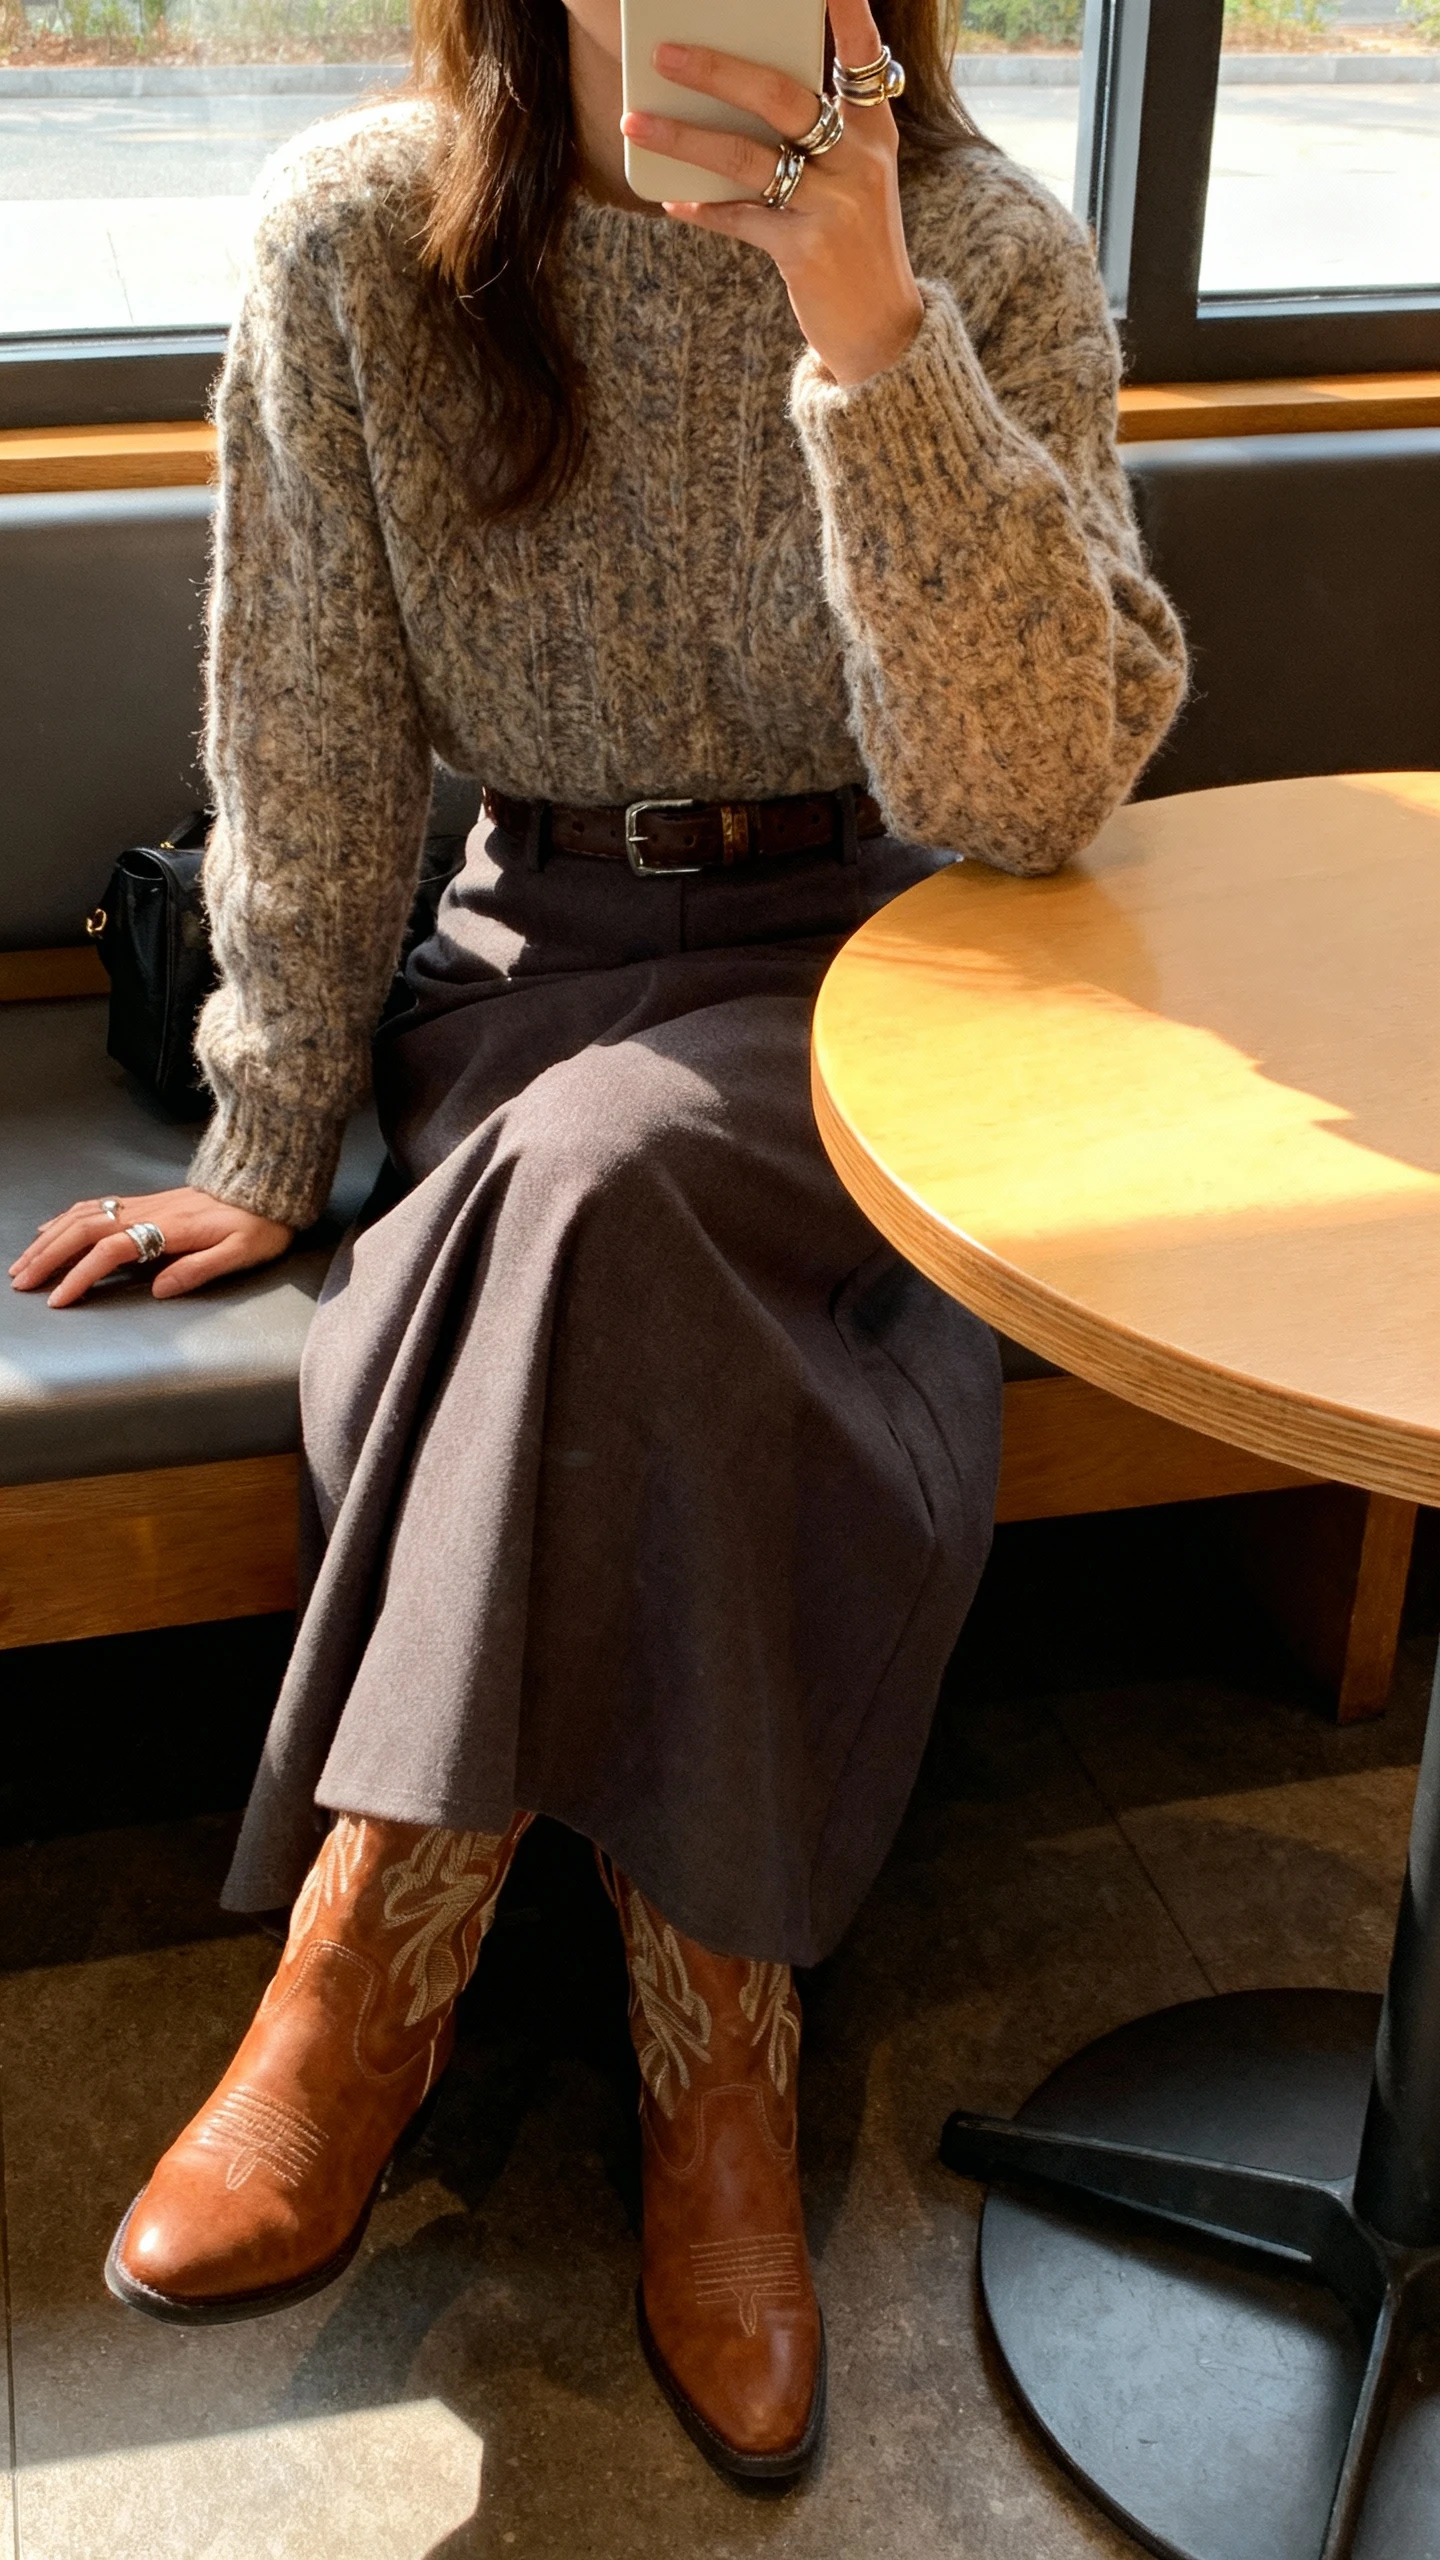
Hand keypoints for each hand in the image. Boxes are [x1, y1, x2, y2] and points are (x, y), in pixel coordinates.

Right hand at [8, 1186, 292, 1308]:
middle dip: (49, 1256)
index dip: (83, 1274)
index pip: (112, 1250)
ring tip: (26, 1263)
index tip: (60, 1299)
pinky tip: (51, 1231)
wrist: (268, 1185)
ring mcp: (145, 1203)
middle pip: (85, 1230)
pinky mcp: (146, 1201)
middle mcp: (150, 1211)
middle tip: (22, 1282)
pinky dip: (66, 1219)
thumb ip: (201, 1268)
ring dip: (51, 1239)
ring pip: (84, 1216)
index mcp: (170, 1227)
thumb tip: (160, 1288)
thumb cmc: (261, 1224)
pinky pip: (95, 1207)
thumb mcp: (242, 1252)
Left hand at [620, 0, 923, 386]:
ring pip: (747, 155)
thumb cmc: (856, 245)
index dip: (846, 13)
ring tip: (637, 122)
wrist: (883, 334)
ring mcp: (834, 204)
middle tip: (665, 53)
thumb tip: (733, 103)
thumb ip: (816, 139)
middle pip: (782, 96)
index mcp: (876, 133)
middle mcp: (860, 160)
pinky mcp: (806, 250)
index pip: (861, 57)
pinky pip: (741, 217)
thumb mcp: (854, 182)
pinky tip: (673, 203)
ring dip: (685, 138)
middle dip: (719, 70)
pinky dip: (704, 209)